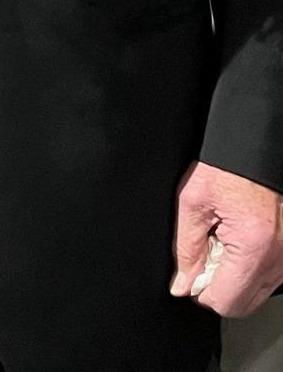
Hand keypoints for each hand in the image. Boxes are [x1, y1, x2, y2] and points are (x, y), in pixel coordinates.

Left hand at [171, 160, 282, 316]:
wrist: (252, 150)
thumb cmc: (225, 170)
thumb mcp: (192, 202)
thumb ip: (185, 248)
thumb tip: (182, 285)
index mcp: (253, 245)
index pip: (226, 301)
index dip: (201, 291)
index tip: (192, 274)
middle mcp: (277, 258)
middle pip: (243, 305)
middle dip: (218, 288)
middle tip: (205, 256)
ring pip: (256, 294)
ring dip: (234, 279)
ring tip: (221, 244)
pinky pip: (267, 278)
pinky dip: (248, 269)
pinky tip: (235, 243)